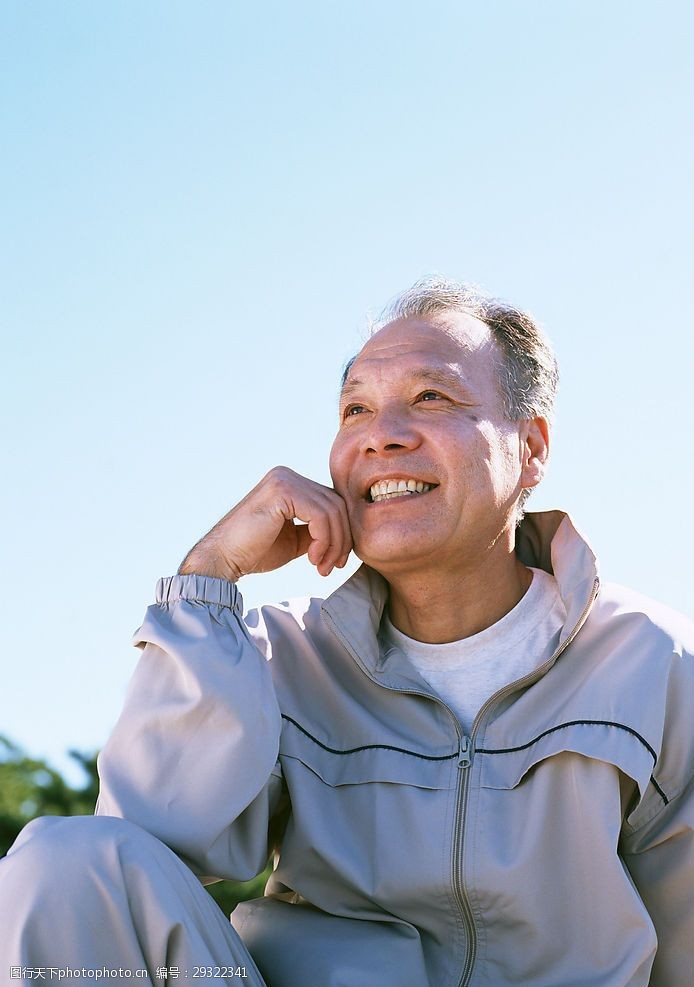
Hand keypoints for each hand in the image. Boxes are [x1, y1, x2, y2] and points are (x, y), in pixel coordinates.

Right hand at [178, 467, 352, 580]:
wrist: (223, 559)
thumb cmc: (254, 552)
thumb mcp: (296, 539)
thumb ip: (318, 530)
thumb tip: (346, 534)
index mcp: (289, 482)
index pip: (332, 503)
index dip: (342, 533)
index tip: (336, 562)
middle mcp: (287, 475)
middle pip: (336, 504)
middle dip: (341, 540)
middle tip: (332, 567)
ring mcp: (284, 479)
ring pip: (332, 511)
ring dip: (333, 545)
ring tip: (321, 567)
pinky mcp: (282, 491)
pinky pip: (320, 516)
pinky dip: (324, 541)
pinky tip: (312, 559)